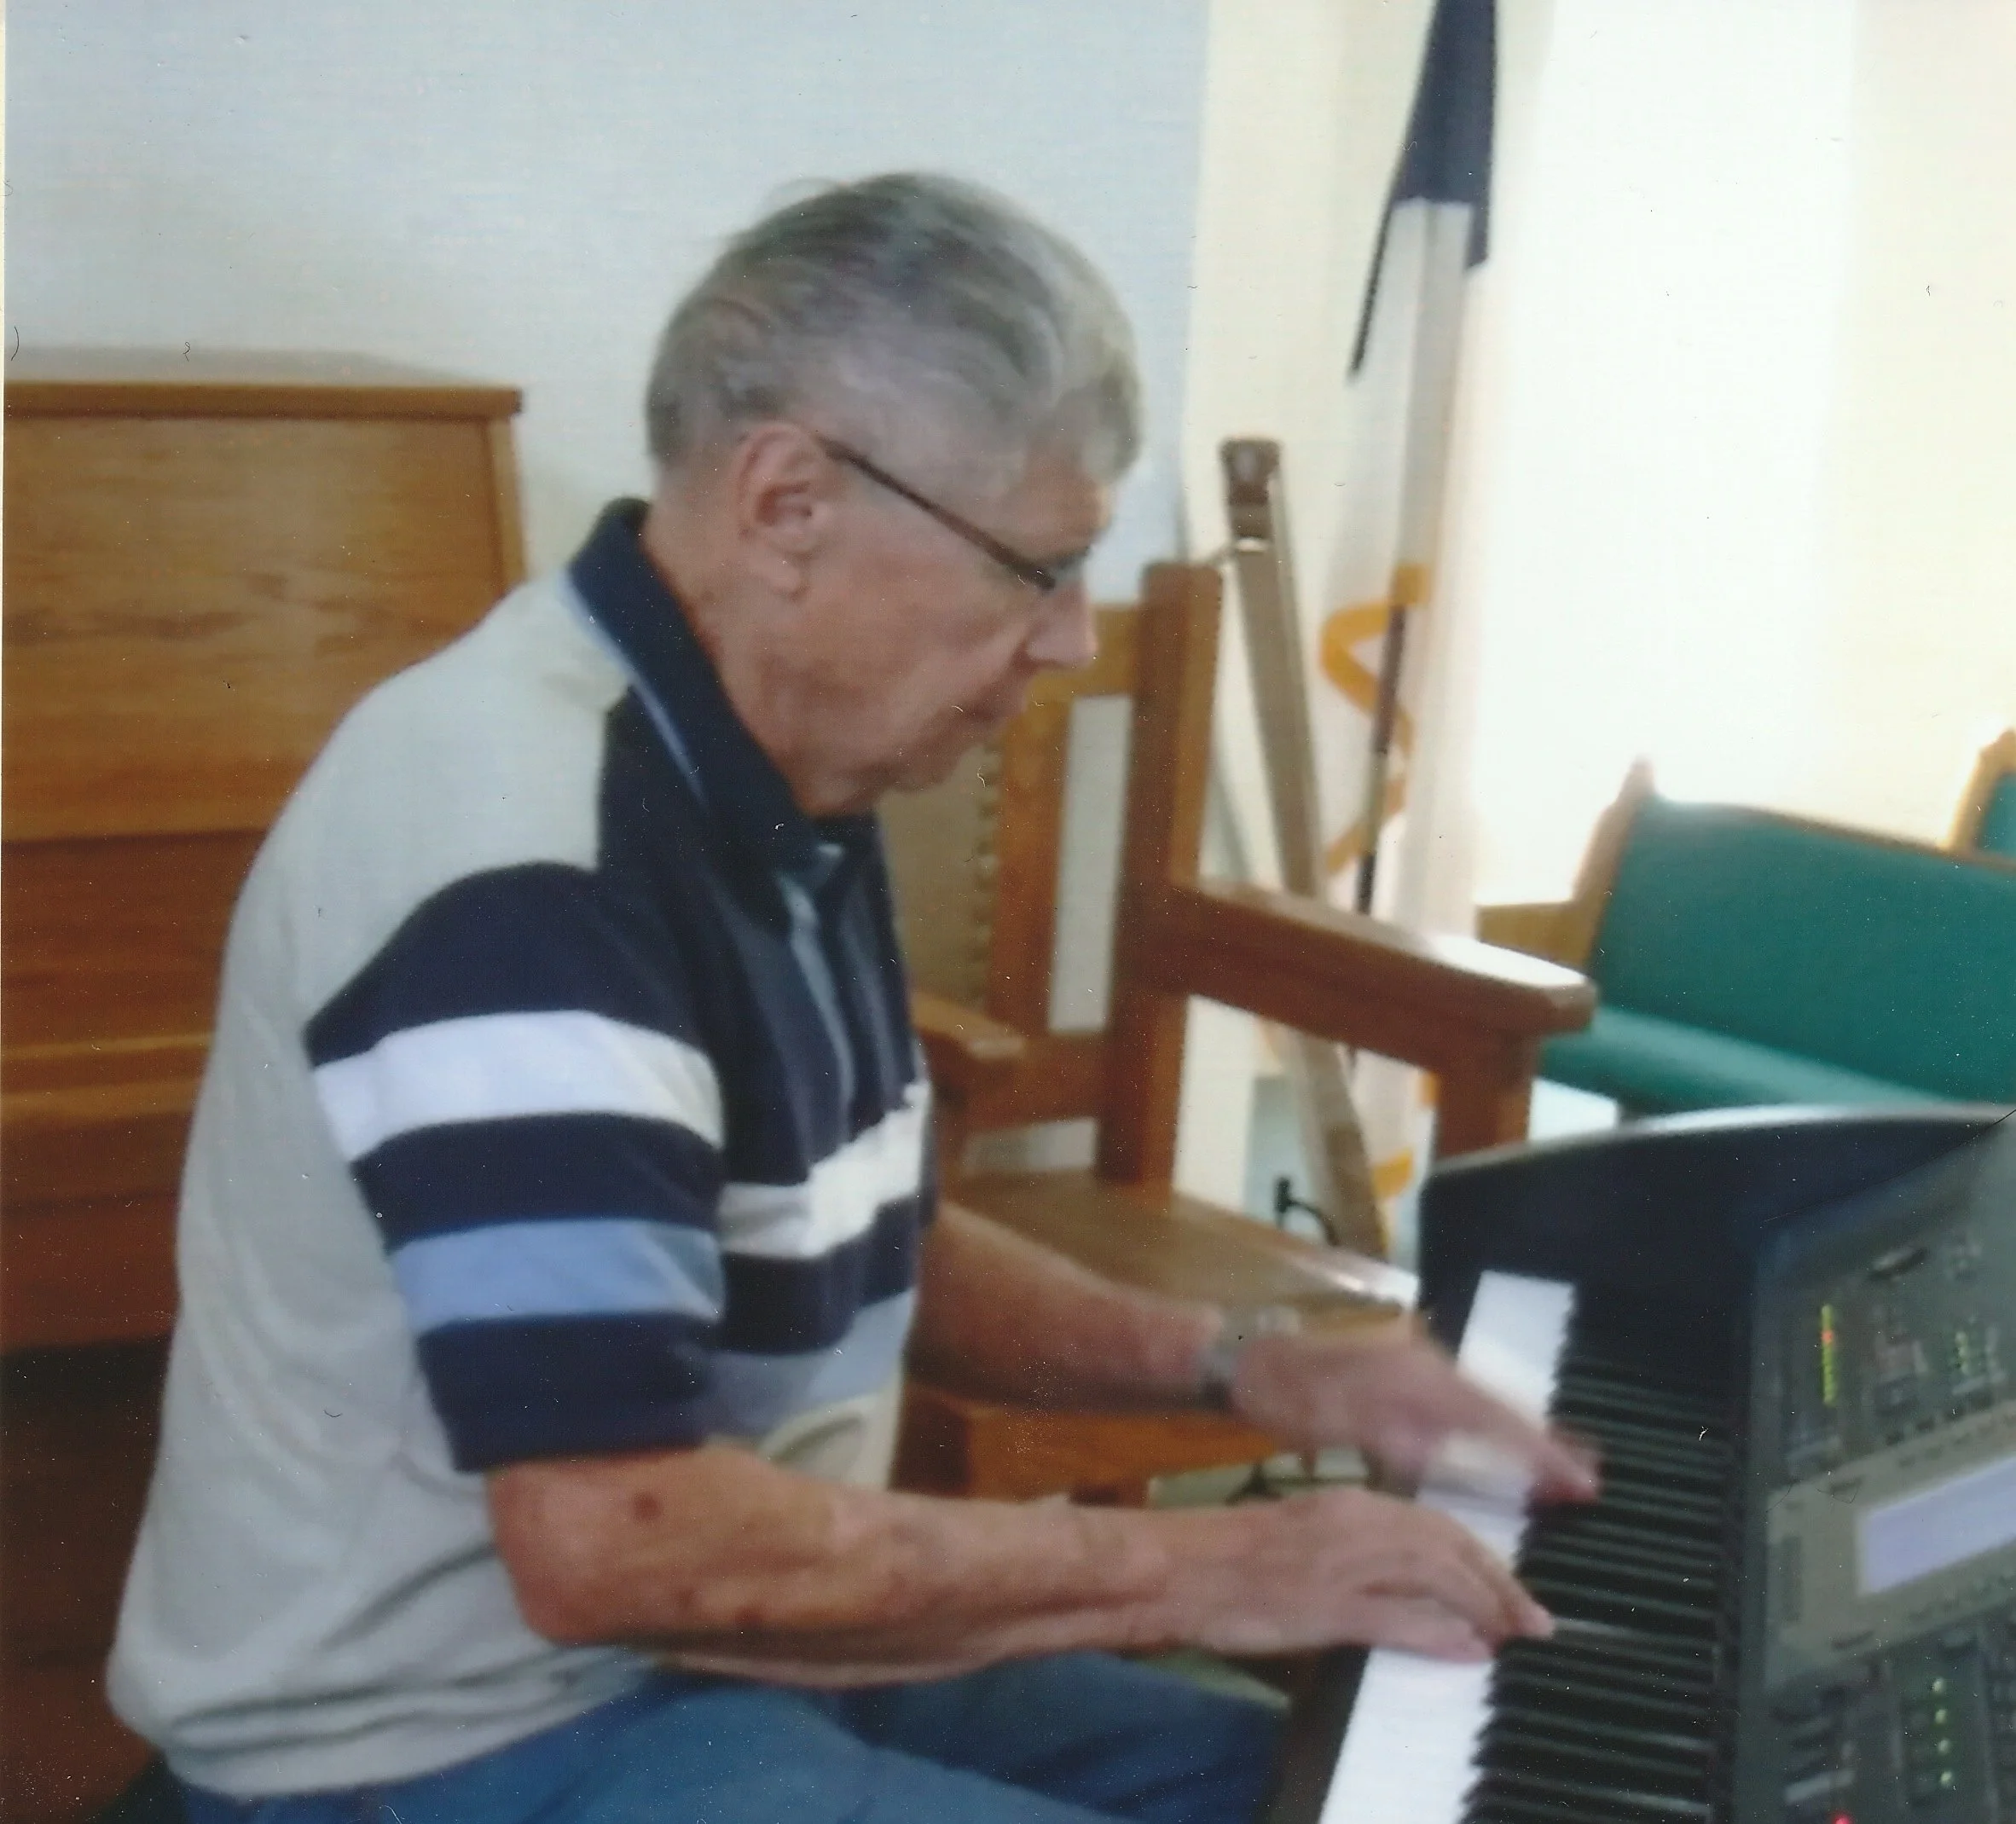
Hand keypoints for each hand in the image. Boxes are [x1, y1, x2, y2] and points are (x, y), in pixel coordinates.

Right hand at [1171, 1486, 1552, 1660]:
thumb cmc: (1231, 1553)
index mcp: (1350, 1503)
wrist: (1178, 1563)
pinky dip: (1441, 1633)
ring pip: (1436, 1576)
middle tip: (1534, 1616)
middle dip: (1499, 1582)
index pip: (1436, 1524)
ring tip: (1515, 1632)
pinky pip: (1400, 1619)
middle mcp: (1356, 1524)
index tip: (1510, 1585)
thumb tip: (1405, 1582)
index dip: (1481, 1557)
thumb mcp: (1304, 1535)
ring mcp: (1343, 1565)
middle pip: (1449, 1546)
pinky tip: (1469, 1650)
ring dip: (1484, 1604)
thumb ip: (1356, 1550)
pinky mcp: (1326, 1606)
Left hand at [1228, 1317, 1598, 1501]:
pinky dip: (1492, 1422)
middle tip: (1591, 1477)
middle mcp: (1429, 1360)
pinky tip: (1509, 1441)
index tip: (1581, 1481)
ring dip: (1522, 1432)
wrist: (1251, 1358)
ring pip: (1485, 1401)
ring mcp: (1420, 1361)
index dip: (1538, 1451)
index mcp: (1416, 1375)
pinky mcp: (1410, 1370)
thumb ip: (1391, 1439)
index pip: (1493, 1417)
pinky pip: (1464, 1398)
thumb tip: (1437, 1457)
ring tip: (1566, 1464)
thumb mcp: (1336, 1424)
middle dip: (1545, 1442)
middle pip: (1499, 1405)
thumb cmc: (1288, 1397)